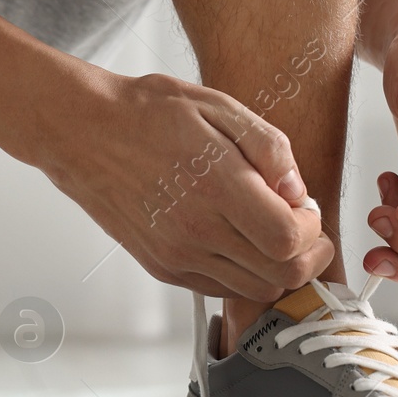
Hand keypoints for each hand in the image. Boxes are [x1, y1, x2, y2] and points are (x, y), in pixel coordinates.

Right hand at [40, 71, 333, 299]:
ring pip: (255, 290)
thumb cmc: (148, 113)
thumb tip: (299, 191)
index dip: (313, 229)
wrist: (83, 132)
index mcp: (216, 187)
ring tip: (272, 231)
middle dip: (308, 255)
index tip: (308, 208)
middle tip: (307, 228)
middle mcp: (195, 231)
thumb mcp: (219, 106)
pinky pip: (221, 289)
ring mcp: (176, 255)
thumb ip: (270, 148)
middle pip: (280, 276)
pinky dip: (244, 273)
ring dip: (278, 267)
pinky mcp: (162, 267)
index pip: (288, 240)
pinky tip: (240, 240)